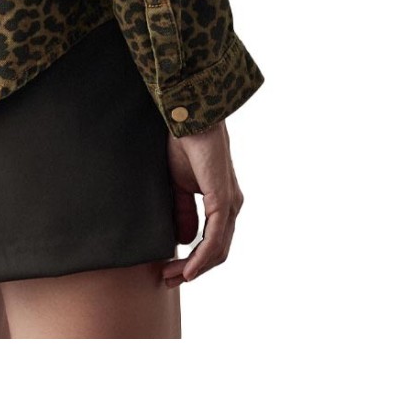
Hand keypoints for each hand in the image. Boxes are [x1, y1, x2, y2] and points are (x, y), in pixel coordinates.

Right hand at [161, 120, 244, 287]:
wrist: (190, 119)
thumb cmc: (184, 145)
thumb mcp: (179, 185)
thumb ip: (183, 211)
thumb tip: (183, 240)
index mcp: (222, 202)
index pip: (213, 242)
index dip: (193, 261)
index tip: (170, 271)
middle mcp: (232, 206)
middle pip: (217, 252)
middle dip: (193, 270)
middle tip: (168, 279)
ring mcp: (230, 205)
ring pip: (217, 250)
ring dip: (194, 269)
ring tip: (171, 276)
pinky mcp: (224, 201)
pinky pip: (215, 239)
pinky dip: (201, 258)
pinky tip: (188, 270)